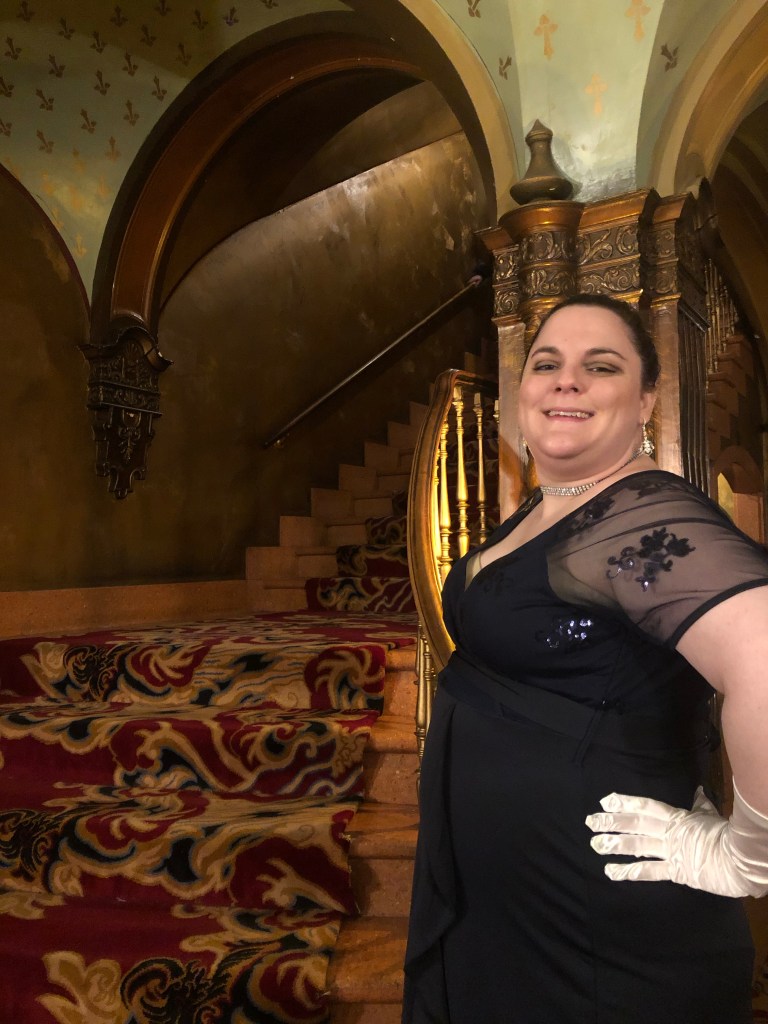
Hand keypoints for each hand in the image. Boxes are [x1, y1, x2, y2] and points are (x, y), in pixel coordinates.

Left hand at [585, 784, 767, 897]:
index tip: (605, 801)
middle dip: (612, 823)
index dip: (625, 803)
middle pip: (635, 825)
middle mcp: (668, 833)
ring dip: (614, 845)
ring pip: (637, 845)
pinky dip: (630, 872)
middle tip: (591, 822)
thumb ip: (700, 805)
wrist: (740, 859)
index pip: (645, 807)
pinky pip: (649, 871)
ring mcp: (670, 852)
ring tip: (595, 844)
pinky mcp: (675, 872)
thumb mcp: (711, 815)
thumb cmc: (726, 835)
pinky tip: (612, 872)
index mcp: (676, 817)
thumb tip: (698, 791)